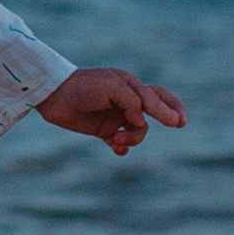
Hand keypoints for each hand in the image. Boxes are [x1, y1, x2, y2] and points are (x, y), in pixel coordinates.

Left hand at [37, 68, 184, 155]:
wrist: (53, 96)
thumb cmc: (83, 86)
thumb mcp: (111, 87)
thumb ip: (132, 101)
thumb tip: (141, 121)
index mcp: (129, 85)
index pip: (156, 96)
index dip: (171, 107)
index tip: (179, 122)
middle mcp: (125, 100)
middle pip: (155, 110)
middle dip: (168, 116)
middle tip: (179, 124)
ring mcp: (115, 115)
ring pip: (137, 131)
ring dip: (133, 138)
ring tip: (118, 139)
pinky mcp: (103, 130)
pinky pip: (121, 142)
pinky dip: (123, 147)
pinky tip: (117, 149)